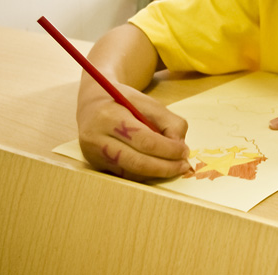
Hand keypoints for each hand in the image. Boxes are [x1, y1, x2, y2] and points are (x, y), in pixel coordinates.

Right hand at [77, 83, 191, 180]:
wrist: (92, 103)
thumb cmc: (124, 101)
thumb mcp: (148, 102)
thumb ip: (168, 121)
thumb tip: (180, 146)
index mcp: (109, 117)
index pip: (144, 140)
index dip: (168, 149)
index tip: (185, 151)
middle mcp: (96, 138)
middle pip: (136, 162)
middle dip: (164, 167)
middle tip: (183, 166)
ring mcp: (93, 154)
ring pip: (131, 172)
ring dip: (156, 173)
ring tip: (174, 167)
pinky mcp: (95, 164)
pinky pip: (125, 175)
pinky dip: (145, 174)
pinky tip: (157, 167)